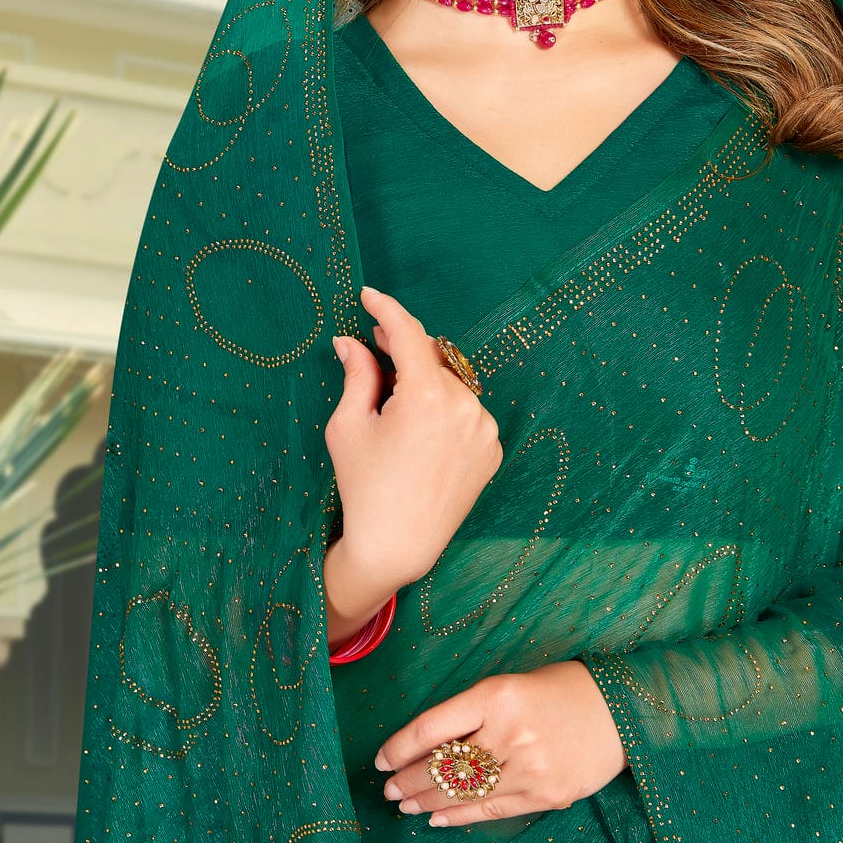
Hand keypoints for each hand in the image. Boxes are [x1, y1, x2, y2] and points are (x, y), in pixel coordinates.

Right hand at [323, 286, 503, 642]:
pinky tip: (419, 432)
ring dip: (425, 382)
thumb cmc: (363, 486)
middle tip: (373, 346)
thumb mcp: (349, 426)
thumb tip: (350, 341)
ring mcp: (485, 429)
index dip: (387, 310)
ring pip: (452, 384)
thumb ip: (357, 374)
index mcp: (428, 397)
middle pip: (432, 358)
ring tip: (394, 404)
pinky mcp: (493, 450)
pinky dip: (445, 410)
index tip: (369, 295)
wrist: (397, 546)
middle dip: (403, 349)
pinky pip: (466, 413)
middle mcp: (465, 407)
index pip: (409, 334)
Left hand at [374, 661, 629, 826]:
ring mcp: (529, 768)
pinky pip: (491, 810)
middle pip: (443, 765)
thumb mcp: (514, 683)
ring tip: (406, 804)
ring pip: (463, 792)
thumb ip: (475, 711)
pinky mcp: (546, 795)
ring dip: (427, 801)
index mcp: (498, 695)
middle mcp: (510, 732)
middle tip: (389, 788)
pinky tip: (438, 817)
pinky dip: (459, 815)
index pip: (432, 727)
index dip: (400, 747)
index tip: (381, 760)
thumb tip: (429, 746)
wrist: (624, 710)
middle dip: (409, 779)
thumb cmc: (564, 690)